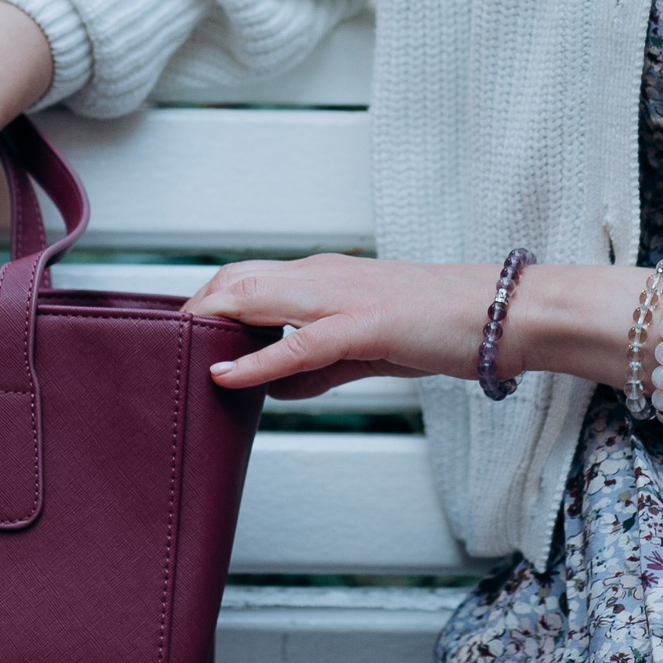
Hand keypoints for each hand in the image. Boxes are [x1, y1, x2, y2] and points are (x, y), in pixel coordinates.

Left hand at [183, 254, 501, 399]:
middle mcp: (325, 275)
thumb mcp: (368, 347)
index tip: (174, 335)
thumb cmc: (443, 326)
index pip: (246, 277)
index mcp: (325, 276)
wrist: (504, 315)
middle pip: (235, 279)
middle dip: (190, 310)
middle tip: (158, 348)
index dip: (203, 303)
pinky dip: (254, 359)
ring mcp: (343, 296)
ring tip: (173, 355)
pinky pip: (298, 342)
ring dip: (208, 324)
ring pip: (255, 296)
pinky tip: (225, 376)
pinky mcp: (366, 324)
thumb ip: (318, 365)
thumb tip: (270, 387)